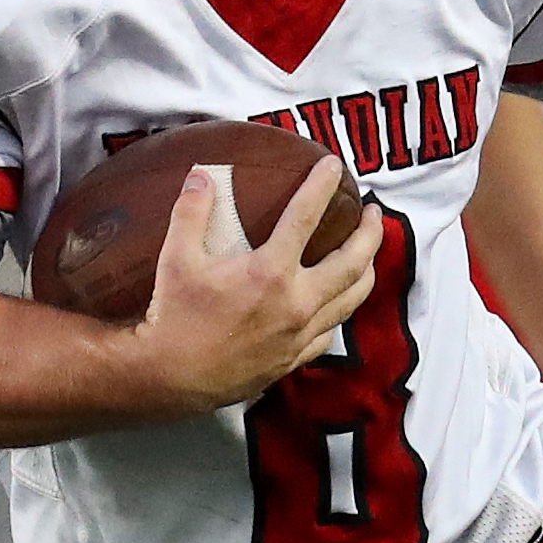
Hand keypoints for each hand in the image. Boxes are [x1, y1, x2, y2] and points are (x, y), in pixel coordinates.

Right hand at [132, 159, 378, 411]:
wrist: (170, 378)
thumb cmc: (173, 317)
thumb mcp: (175, 258)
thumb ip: (192, 212)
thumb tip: (202, 174)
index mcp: (270, 272)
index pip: (305, 217)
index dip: (321, 185)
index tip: (332, 165)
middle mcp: (295, 303)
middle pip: (352, 262)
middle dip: (370, 234)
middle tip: (373, 213)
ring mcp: (299, 334)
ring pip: (351, 299)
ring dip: (366, 271)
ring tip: (367, 254)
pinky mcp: (293, 358)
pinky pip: (329, 331)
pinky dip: (339, 310)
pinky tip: (335, 303)